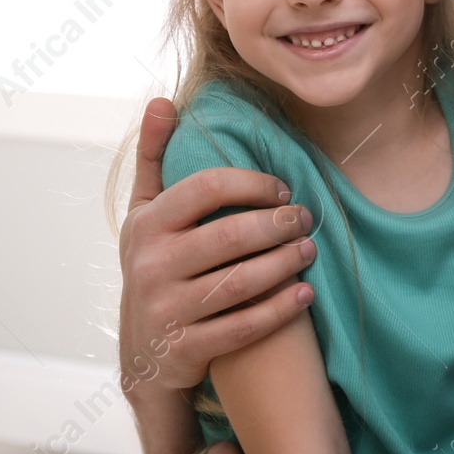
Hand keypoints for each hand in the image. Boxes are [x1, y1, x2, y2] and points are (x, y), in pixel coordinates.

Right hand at [119, 98, 317, 393]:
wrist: (143, 354)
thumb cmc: (155, 265)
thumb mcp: (144, 213)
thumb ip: (154, 157)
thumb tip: (161, 100)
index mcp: (146, 224)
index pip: (208, 187)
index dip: (254, 183)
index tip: (283, 187)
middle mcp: (151, 265)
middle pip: (232, 234)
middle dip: (280, 223)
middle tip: (307, 218)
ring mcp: (167, 310)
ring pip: (242, 281)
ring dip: (287, 263)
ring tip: (311, 249)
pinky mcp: (185, 349)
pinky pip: (244, 327)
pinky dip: (280, 309)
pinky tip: (306, 293)